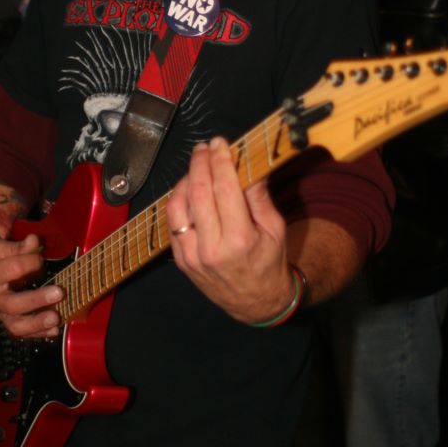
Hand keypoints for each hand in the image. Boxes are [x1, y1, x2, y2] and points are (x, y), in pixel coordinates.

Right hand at [0, 233, 63, 338]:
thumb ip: (16, 247)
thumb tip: (35, 241)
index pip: (12, 270)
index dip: (30, 261)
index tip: (40, 257)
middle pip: (13, 304)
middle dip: (37, 300)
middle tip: (58, 292)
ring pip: (16, 326)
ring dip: (38, 324)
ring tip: (55, 318)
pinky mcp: (6, 321)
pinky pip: (21, 332)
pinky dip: (38, 334)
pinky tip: (53, 330)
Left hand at [166, 137, 293, 323]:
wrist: (256, 303)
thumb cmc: (269, 261)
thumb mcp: (274, 228)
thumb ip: (258, 195)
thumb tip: (248, 162)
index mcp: (240, 240)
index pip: (224, 189)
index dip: (220, 160)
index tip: (220, 143)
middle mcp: (212, 249)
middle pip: (198, 192)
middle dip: (201, 163)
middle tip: (206, 147)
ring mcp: (192, 256)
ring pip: (178, 205)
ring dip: (185, 179)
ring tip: (197, 165)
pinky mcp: (181, 260)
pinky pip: (173, 221)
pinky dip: (178, 199)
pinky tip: (189, 188)